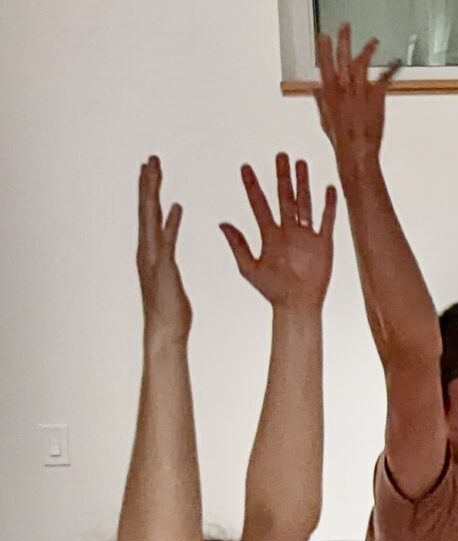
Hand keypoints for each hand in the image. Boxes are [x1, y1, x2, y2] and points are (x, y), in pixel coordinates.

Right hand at [135, 157, 189, 335]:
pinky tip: (177, 206)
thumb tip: (169, 228)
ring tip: (154, 171)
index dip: (150, 190)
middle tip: (152, 159)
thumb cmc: (170, 307)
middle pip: (147, 209)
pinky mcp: (163, 267)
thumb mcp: (170, 271)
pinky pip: (167, 239)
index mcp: (151, 250)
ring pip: (151, 218)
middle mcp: (148, 249)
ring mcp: (152, 257)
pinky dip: (170, 223)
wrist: (166, 330)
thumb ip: (166, 246)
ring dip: (153, 194)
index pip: (150, 213)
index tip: (151, 169)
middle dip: (149, 183)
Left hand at [221, 154, 337, 310]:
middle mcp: (287, 231)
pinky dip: (328, 205)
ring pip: (304, 203)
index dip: (252, 186)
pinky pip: (326, 220)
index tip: (245, 167)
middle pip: (284, 197)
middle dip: (281, 176)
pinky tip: (329, 188)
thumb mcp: (249, 268)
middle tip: (279, 155)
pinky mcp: (323, 244)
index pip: (258, 204)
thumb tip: (222, 223)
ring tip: (301, 163)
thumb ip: (237, 245)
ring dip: (303, 184)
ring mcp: (306, 236)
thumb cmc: (272, 290)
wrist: (297, 305)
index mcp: (268, 235)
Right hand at [313, 25, 398, 164]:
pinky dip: (392, 69)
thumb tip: (315, 90)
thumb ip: (320, 100)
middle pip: (343, 58)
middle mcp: (345, 88)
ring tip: (373, 41)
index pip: (325, 64)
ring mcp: (361, 91)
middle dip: (344, 40)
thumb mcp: (325, 118)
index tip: (325, 36)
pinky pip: (385, 78)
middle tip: (345, 27)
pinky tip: (396, 63)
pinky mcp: (377, 97)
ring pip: (363, 64)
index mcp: (330, 92)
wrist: (357, 150)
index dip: (325, 49)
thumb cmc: (341, 139)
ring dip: (368, 50)